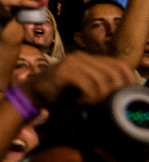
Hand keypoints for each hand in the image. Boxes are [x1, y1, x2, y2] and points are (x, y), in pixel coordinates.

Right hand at [23, 53, 137, 108]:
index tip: (127, 96)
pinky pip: (87, 84)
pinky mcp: (63, 72)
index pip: (119, 64)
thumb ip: (100, 84)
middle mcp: (81, 56)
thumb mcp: (84, 87)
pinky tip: (81, 103)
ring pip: (101, 78)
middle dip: (115, 90)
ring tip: (93, 105)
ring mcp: (71, 62)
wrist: (32, 93)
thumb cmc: (60, 93)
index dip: (128, 79)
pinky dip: (89, 96)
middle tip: (109, 104)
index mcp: (89, 58)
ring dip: (101, 96)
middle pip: (113, 71)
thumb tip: (122, 94)